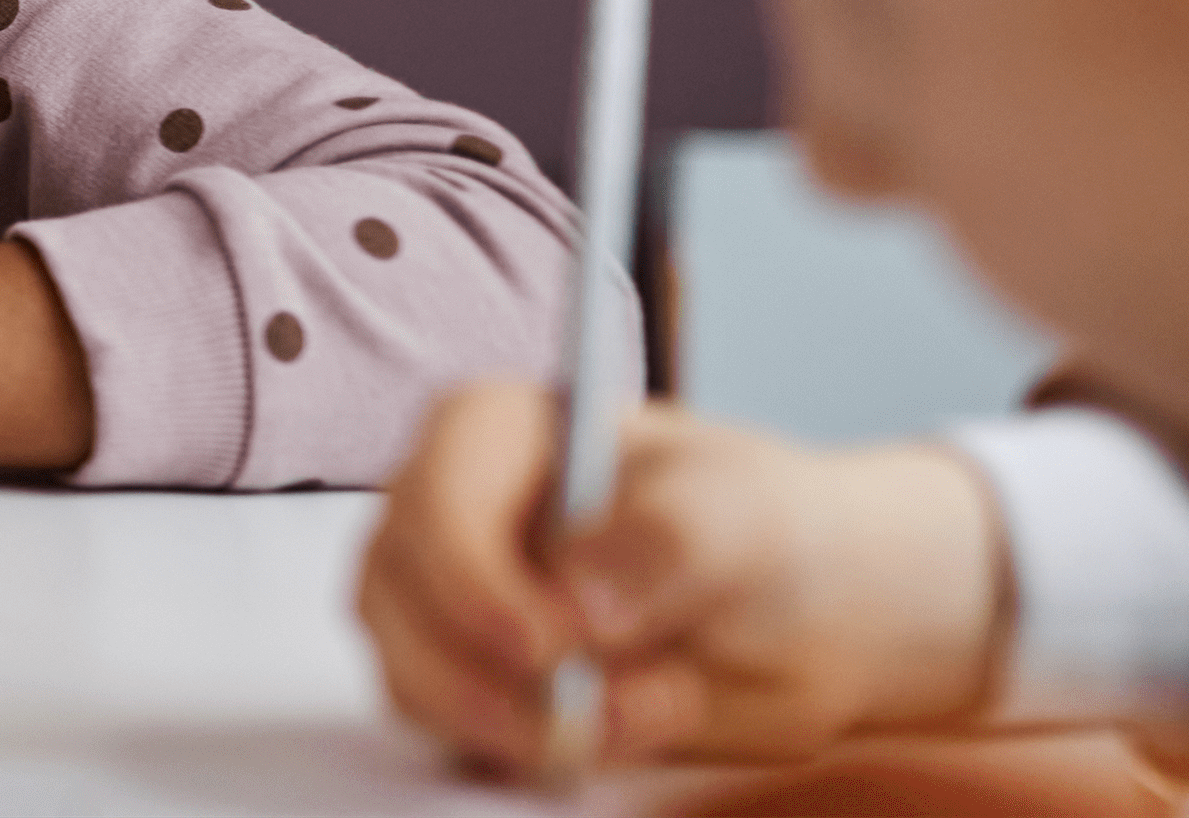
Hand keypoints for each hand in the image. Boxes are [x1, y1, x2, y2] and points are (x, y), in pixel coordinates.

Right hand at [358, 383, 1005, 775]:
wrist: (793, 617)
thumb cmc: (755, 527)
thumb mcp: (735, 512)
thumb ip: (664, 540)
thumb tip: (580, 604)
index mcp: (490, 433)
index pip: (433, 496)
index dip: (472, 577)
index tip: (546, 647)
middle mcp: (444, 513)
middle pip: (395, 596)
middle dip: (495, 674)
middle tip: (602, 709)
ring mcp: (443, 603)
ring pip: (410, 675)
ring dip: (519, 725)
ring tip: (643, 716)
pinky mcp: (464, 682)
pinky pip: (450, 733)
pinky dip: (525, 754)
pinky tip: (613, 735)